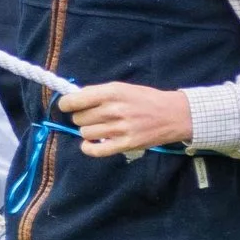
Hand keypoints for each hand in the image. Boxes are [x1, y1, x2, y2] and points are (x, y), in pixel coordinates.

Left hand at [56, 82, 193, 157]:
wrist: (174, 115)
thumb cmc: (146, 99)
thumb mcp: (122, 88)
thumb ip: (98, 93)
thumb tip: (73, 99)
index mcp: (112, 93)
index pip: (74, 100)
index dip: (66, 104)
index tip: (66, 106)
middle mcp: (114, 110)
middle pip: (78, 118)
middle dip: (81, 117)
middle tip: (92, 116)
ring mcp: (120, 128)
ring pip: (85, 133)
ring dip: (88, 131)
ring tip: (99, 128)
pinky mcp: (127, 144)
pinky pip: (97, 150)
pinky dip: (88, 148)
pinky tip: (90, 144)